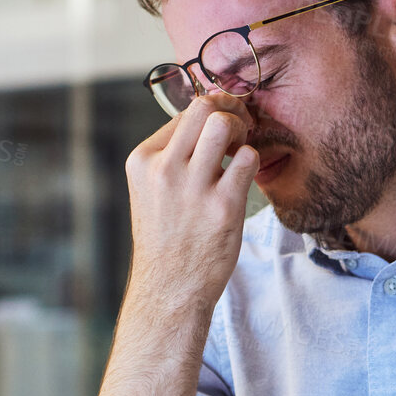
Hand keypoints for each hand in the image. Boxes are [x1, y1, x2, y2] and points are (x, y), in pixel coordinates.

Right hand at [123, 94, 260, 316]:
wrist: (170, 288)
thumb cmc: (166, 239)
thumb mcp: (151, 191)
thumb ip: (171, 157)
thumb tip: (207, 121)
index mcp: (143, 161)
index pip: (183, 113)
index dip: (210, 114)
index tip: (222, 130)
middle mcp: (164, 169)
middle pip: (203, 108)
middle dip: (229, 108)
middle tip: (239, 127)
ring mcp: (193, 187)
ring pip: (224, 125)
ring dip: (241, 130)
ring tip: (241, 149)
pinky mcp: (222, 206)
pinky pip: (248, 159)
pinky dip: (252, 162)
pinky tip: (243, 179)